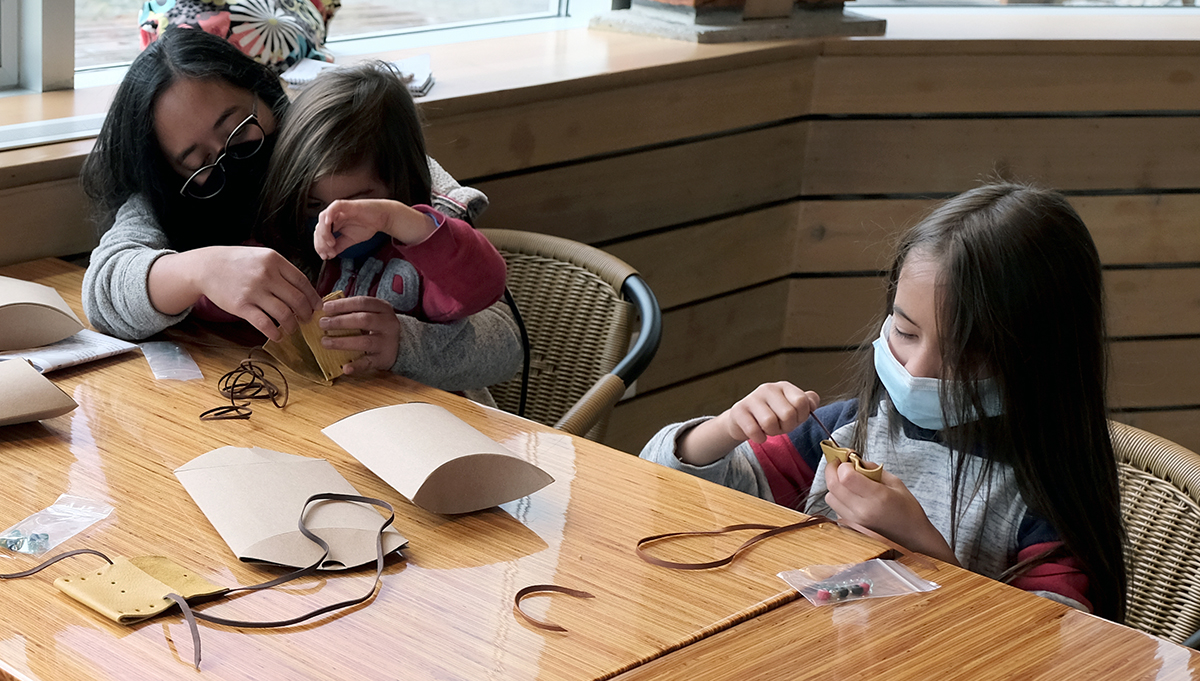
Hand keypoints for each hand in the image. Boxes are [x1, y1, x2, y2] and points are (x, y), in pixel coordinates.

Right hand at [160, 246, 321, 341]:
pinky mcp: (241, 306)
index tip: (317, 307)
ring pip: (284, 314)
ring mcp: (253, 291)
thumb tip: (305, 291)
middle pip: (297, 300)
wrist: (207, 266)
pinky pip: (264, 324)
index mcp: (275, 260)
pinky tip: (278, 336)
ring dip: (292, 326)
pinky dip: (275, 333)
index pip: (303, 282)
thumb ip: (283, 271)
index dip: (313, 298)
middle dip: (306, 314)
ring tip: (292, 329)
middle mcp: (266, 275)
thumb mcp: (263, 257)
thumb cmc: (239, 263)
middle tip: (307, 320)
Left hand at [313, 199, 435, 259]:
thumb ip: (339, 246)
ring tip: (331, 242)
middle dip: (321, 242)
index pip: (320, 235)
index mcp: (333, 224)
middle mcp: (333, 217)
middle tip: (328, 252)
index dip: (320, 246)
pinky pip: (333, 207)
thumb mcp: (350, 240)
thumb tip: (329, 254)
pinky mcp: (346, 205)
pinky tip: (328, 223)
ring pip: (323, 218)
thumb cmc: (367, 226)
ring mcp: (338, 210)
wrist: (381, 218)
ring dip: (324, 232)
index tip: (325, 256)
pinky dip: (329, 214)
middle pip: (319, 228)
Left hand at [319, 296, 400, 373]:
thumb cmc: (377, 325)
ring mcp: (387, 342)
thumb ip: (352, 310)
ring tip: (325, 342)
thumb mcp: (371, 312)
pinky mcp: (384, 359)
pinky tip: (345, 368)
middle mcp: (388, 324)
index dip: (343, 304)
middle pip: (364, 320)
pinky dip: (357, 366)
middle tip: (322, 324)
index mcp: (383, 308)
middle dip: (340, 322)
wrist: (399, 344)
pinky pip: (369, 363)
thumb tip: (325, 308)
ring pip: (365, 342)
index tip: (325, 307)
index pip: (362, 302)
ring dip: (342, 342)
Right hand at [677, 382, 818, 465]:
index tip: (794, 419)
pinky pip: (754, 431)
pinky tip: (758, 434)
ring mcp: (752, 399)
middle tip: (780, 426)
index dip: (801, 416)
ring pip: (770, 422)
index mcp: (784, 387)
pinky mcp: (738, 411)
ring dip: (772, 432)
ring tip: (768, 429)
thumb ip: (806, 403)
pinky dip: (759, 438)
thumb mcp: (790, 407)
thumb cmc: (771, 414)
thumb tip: (813, 402)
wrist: (743, 420)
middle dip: (786, 427)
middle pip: (788, 414)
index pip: (802, 401)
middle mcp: (768, 389)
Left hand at [823, 464, 958, 564]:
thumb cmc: (908, 510)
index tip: (848, 460)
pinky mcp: (850, 528)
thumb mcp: (895, 482)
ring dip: (834, 486)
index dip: (843, 465)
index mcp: (877, 497)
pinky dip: (839, 500)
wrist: (913, 538)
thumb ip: (872, 468)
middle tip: (839, 464)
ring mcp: (854, 522)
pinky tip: (852, 498)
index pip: (846, 476)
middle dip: (832, 470)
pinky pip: (835, 509)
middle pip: (832, 485)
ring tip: (848, 483)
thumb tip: (854, 460)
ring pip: (830, 497)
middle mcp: (862, 511)